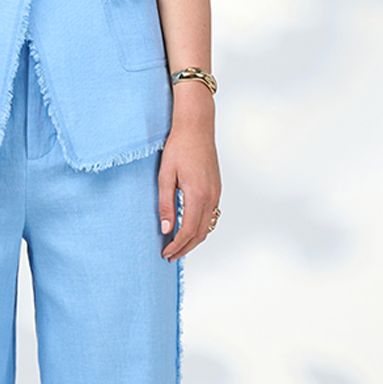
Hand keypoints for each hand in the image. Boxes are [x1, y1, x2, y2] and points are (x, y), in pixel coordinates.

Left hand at [157, 98, 220, 260]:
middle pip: (200, 234)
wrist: (197, 127)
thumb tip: (166, 229)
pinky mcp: (217, 189)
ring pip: (208, 226)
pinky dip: (201, 227)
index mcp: (197, 195)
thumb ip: (165, 204)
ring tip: (178, 246)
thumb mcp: (165, 176)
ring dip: (194, 240)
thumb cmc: (179, 147)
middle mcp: (211, 197)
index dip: (176, 246)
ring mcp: (216, 193)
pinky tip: (189, 228)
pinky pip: (211, 215)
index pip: (187, 231)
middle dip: (185, 248)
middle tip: (170, 256)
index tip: (165, 253)